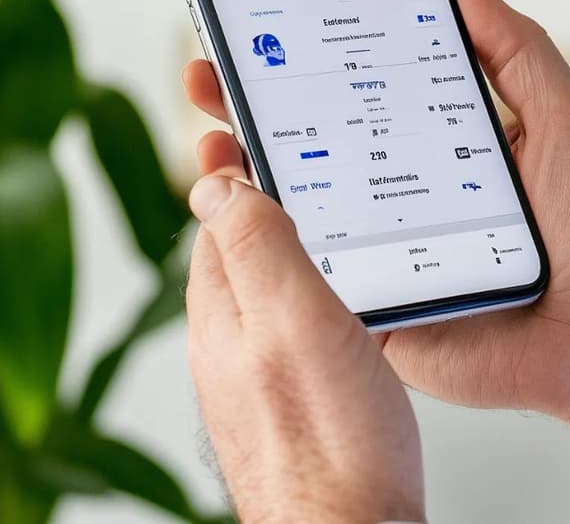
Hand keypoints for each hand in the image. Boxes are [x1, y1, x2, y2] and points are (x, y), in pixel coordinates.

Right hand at [182, 0, 569, 472]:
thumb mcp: (564, 120)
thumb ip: (515, 53)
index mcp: (440, 145)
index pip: (360, 93)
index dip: (309, 61)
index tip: (260, 24)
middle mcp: (403, 195)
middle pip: (311, 146)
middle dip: (249, 109)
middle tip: (205, 75)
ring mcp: (386, 255)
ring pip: (299, 215)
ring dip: (244, 177)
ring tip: (207, 140)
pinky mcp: (381, 313)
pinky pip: (316, 287)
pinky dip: (272, 257)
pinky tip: (238, 219)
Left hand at [185, 173, 424, 522]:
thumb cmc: (330, 446)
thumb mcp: (293, 321)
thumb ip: (256, 247)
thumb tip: (215, 180)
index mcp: (222, 313)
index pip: (218, 217)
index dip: (235, 167)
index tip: (249, 124)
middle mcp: (232, 346)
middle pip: (243, 251)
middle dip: (267, 202)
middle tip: (298, 155)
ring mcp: (262, 378)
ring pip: (274, 293)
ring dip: (299, 251)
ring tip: (335, 217)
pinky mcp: (298, 405)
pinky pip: (301, 333)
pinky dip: (324, 302)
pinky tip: (355, 306)